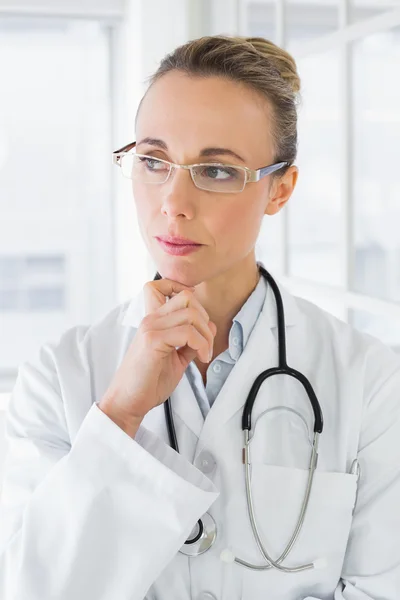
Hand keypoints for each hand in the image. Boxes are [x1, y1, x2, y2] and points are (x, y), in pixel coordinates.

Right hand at [99, 278, 216, 432]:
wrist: (128, 403)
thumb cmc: (149, 382)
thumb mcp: (176, 358)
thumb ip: (191, 341)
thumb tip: (210, 327)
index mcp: (154, 321)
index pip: (162, 286)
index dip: (185, 291)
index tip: (199, 319)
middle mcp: (151, 319)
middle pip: (187, 297)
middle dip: (206, 319)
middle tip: (207, 344)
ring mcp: (151, 328)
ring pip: (191, 313)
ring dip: (206, 335)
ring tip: (205, 354)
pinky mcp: (153, 341)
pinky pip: (188, 333)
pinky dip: (202, 345)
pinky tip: (201, 358)